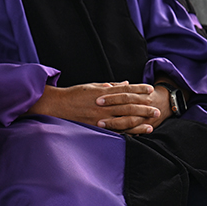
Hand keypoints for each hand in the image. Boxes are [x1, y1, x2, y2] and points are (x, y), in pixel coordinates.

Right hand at [27, 82, 160, 133]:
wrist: (57, 106)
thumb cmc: (74, 95)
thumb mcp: (91, 86)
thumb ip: (109, 86)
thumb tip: (125, 83)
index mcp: (102, 92)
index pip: (125, 90)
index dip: (139, 89)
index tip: (150, 89)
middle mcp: (103, 104)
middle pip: (128, 105)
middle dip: (144, 106)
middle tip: (156, 107)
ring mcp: (101, 117)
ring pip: (125, 118)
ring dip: (140, 119)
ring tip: (152, 120)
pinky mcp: (97, 126)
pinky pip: (116, 129)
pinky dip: (129, 130)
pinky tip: (139, 131)